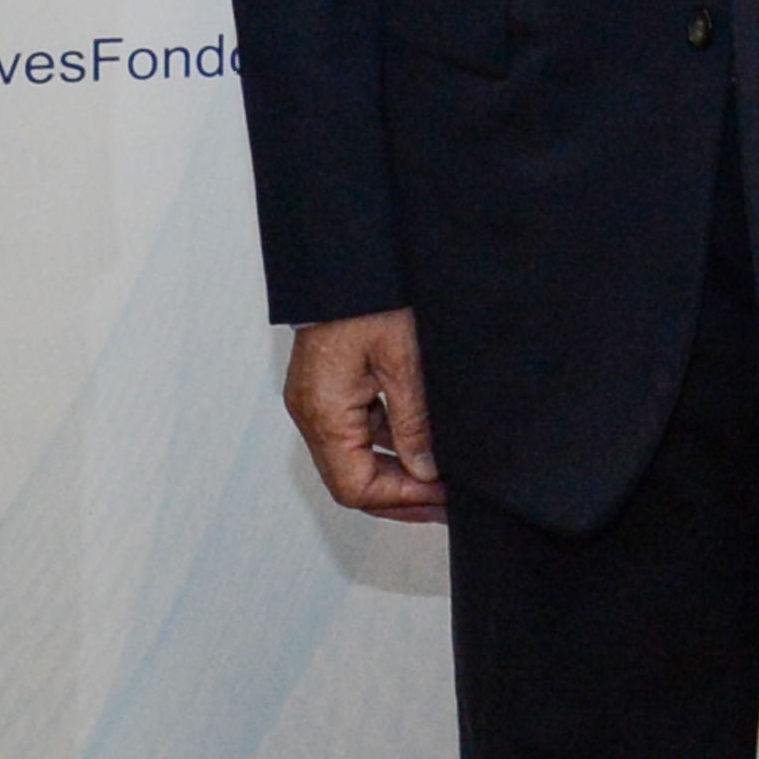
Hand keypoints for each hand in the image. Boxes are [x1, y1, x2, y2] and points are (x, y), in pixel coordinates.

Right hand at [285, 310, 446, 521]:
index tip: (442, 497)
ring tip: (443, 478)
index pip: (355, 486)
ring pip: (354, 458)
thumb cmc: (370, 298)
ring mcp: (317, 401)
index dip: (401, 500)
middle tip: (447, 500)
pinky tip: (424, 444)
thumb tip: (425, 471)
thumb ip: (413, 422)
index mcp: (323, 412)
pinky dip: (389, 444)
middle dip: (401, 496)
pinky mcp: (328, 388)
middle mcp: (311, 413)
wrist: (347, 258)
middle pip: (351, 481)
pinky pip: (356, 431)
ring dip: (397, 472)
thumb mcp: (404, 360)